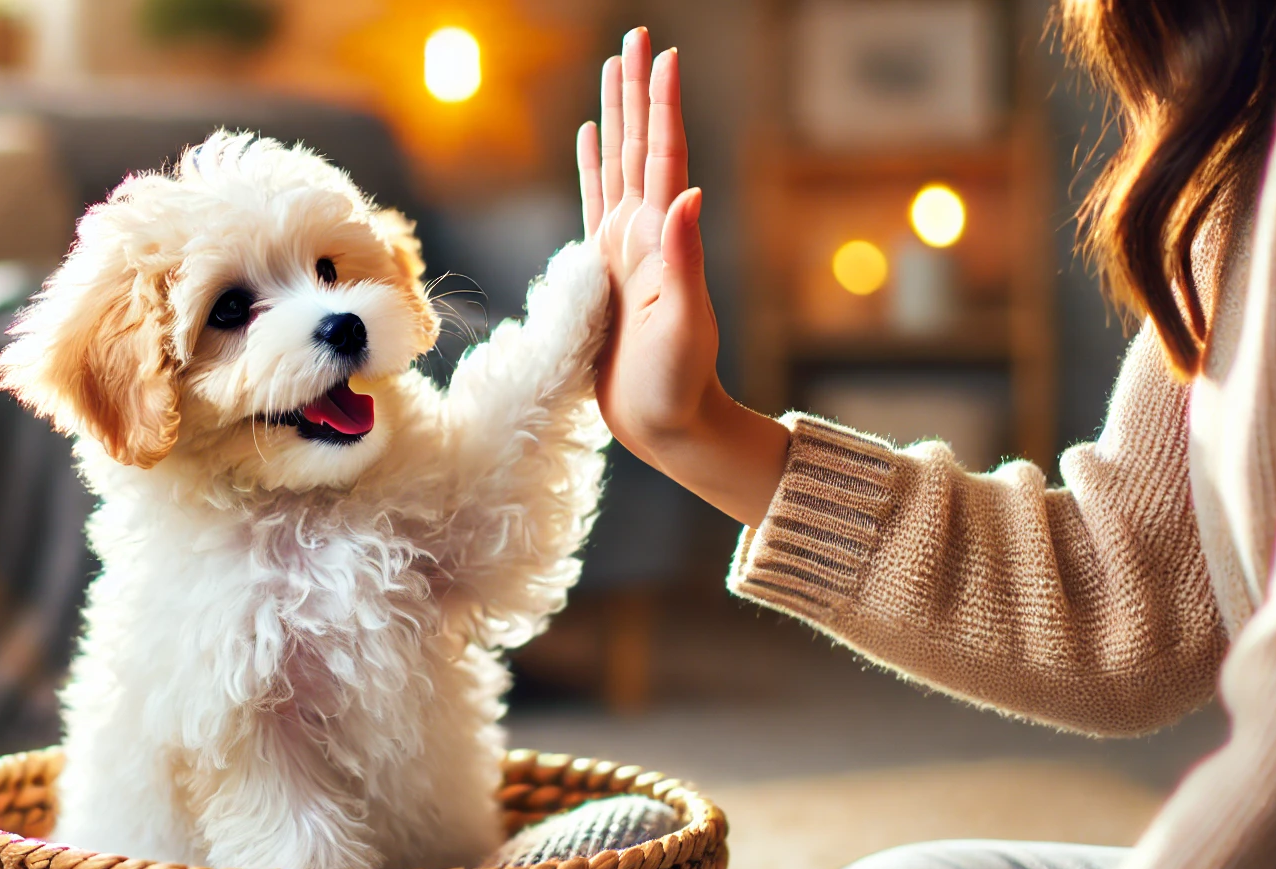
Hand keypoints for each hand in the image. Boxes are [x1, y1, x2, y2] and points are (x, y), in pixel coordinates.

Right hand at [578, 28, 790, 526]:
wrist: (667, 424)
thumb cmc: (676, 383)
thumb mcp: (683, 323)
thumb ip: (684, 258)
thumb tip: (686, 195)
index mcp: (660, 239)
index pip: (662, 157)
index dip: (660, 105)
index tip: (662, 53)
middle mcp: (645, 235)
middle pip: (637, 146)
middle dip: (637, 91)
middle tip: (636, 36)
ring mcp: (625, 250)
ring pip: (616, 166)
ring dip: (615, 118)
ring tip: (613, 71)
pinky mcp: (604, 271)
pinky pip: (594, 204)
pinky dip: (593, 168)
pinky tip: (589, 141)